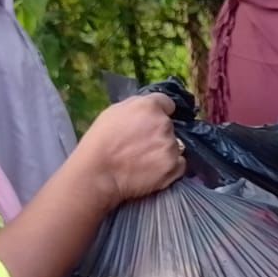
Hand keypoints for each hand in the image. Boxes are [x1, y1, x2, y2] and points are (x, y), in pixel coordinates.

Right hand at [70, 93, 184, 208]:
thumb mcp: (114, 112)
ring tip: (145, 159)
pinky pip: (180, 163)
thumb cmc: (100, 141)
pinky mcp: (174, 167)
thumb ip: (138, 106)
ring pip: (175, 145)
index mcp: (149, 107)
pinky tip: (153, 170)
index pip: (167, 103)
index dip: (160, 112)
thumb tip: (153, 108)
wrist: (98, 173)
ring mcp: (171, 146)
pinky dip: (170, 166)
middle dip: (159, 132)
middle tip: (141, 144)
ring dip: (165, 150)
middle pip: (170, 126)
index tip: (151, 121)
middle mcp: (164, 124)